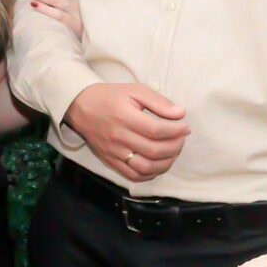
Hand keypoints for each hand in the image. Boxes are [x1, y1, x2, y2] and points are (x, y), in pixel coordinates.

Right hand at [64, 82, 189, 182]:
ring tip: (173, 152)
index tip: (185, 127)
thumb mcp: (134, 90)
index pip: (156, 130)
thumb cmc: (110, 96)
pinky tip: (159, 164)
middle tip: (181, 139)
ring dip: (166, 163)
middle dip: (175, 147)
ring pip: (145, 167)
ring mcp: (114, 152)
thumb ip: (158, 102)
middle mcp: (119, 137)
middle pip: (154, 150)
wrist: (80, 106)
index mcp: (125, 117)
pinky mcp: (110, 162)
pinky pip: (133, 176)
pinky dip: (150, 174)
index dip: (176, 131)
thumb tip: (180, 114)